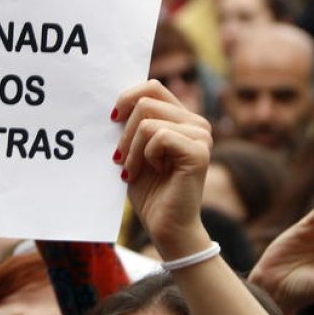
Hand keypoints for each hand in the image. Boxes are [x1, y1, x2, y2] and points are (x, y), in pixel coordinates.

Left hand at [114, 80, 213, 258]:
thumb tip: (114, 102)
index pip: (152, 87)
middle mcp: (197, 123)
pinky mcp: (199, 152)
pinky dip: (146, 156)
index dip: (127, 98)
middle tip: (121, 160)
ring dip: (132, 149)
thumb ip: (132, 124)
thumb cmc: (149, 190)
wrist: (165, 227)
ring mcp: (201, 136)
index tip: (111, 120)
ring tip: (133, 170)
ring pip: (148, 121)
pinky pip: (158, 137)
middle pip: (146, 102)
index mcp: (183, 118)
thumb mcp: (135, 150)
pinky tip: (154, 172)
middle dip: (125, 132)